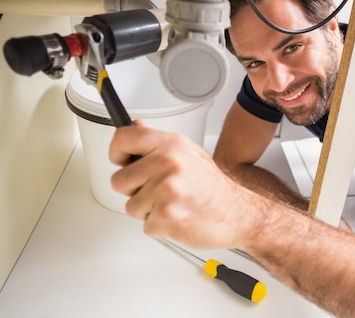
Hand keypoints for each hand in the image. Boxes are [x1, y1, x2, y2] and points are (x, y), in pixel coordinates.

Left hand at [109, 122, 263, 248]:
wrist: (237, 214)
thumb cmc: (212, 187)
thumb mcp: (189, 154)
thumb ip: (159, 144)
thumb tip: (135, 127)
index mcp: (171, 145)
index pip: (124, 138)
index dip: (116, 152)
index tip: (121, 161)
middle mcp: (167, 164)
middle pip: (119, 180)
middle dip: (133, 190)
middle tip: (158, 191)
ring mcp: (166, 190)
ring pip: (130, 207)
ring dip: (148, 211)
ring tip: (173, 204)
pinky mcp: (166, 216)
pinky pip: (145, 225)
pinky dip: (159, 226)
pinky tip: (179, 217)